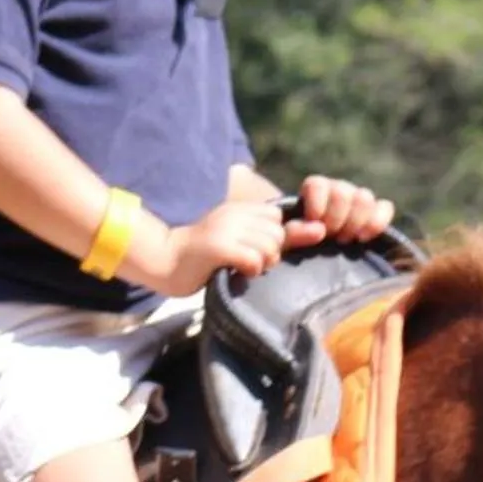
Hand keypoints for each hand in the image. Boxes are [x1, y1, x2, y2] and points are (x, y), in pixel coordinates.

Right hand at [132, 199, 287, 295]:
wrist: (165, 261)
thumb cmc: (203, 257)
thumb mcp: (239, 239)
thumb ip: (274, 237)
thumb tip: (317, 231)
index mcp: (239, 209)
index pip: (277, 216)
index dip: (273, 236)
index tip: (256, 250)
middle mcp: (234, 214)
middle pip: (277, 233)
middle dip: (270, 253)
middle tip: (249, 263)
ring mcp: (226, 228)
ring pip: (269, 247)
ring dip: (261, 264)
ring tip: (242, 268)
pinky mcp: (219, 247)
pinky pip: (254, 259)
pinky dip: (251, 271)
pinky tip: (237, 272)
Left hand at [284, 175, 394, 248]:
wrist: (316, 257)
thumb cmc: (297, 247)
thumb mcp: (285, 242)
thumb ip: (293, 234)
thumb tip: (319, 230)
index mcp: (313, 190)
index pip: (317, 185)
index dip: (316, 206)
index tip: (315, 224)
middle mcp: (337, 190)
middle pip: (342, 193)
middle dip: (336, 219)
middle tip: (331, 238)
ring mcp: (358, 200)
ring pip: (364, 197)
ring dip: (355, 222)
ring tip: (346, 240)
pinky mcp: (377, 212)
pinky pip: (385, 207)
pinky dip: (377, 222)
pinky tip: (363, 238)